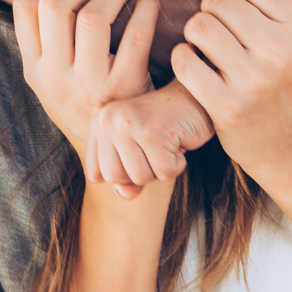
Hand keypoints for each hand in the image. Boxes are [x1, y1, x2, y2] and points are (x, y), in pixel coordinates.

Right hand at [13, 0, 156, 161]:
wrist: (117, 155)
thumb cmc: (89, 105)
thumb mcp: (55, 81)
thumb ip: (51, 41)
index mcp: (34, 70)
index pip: (25, 8)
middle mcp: (55, 78)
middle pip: (57, 6)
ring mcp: (88, 85)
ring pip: (93, 17)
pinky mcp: (123, 89)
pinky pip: (135, 36)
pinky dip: (145, 9)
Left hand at [87, 80, 214, 198]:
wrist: (195, 97)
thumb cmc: (166, 126)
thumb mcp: (139, 152)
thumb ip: (127, 177)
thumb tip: (124, 195)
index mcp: (99, 122)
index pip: (96, 174)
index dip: (122, 174)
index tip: (139, 153)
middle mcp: (108, 120)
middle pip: (116, 177)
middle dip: (142, 171)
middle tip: (156, 147)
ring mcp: (128, 125)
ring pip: (140, 177)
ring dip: (161, 168)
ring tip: (167, 142)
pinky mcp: (152, 133)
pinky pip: (164, 172)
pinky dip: (178, 164)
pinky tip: (179, 141)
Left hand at [170, 0, 291, 186]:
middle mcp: (281, 51)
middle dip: (211, 6)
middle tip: (218, 22)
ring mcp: (253, 80)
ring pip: (199, 26)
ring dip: (195, 30)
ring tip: (206, 42)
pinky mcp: (227, 106)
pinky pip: (186, 61)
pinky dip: (184, 57)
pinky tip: (195, 64)